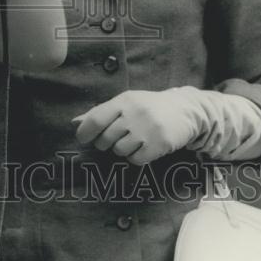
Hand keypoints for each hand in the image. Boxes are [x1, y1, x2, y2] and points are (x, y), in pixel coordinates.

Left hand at [73, 87, 260, 165]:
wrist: (185, 110)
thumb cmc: (148, 106)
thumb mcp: (125, 103)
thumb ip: (100, 113)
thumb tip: (74, 123)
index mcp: (123, 101)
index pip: (95, 119)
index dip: (85, 133)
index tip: (83, 139)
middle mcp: (134, 114)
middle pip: (105, 139)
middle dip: (105, 143)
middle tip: (115, 138)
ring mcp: (147, 130)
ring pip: (119, 151)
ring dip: (122, 150)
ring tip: (133, 140)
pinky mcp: (159, 144)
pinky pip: (135, 160)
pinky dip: (136, 157)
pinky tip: (144, 147)